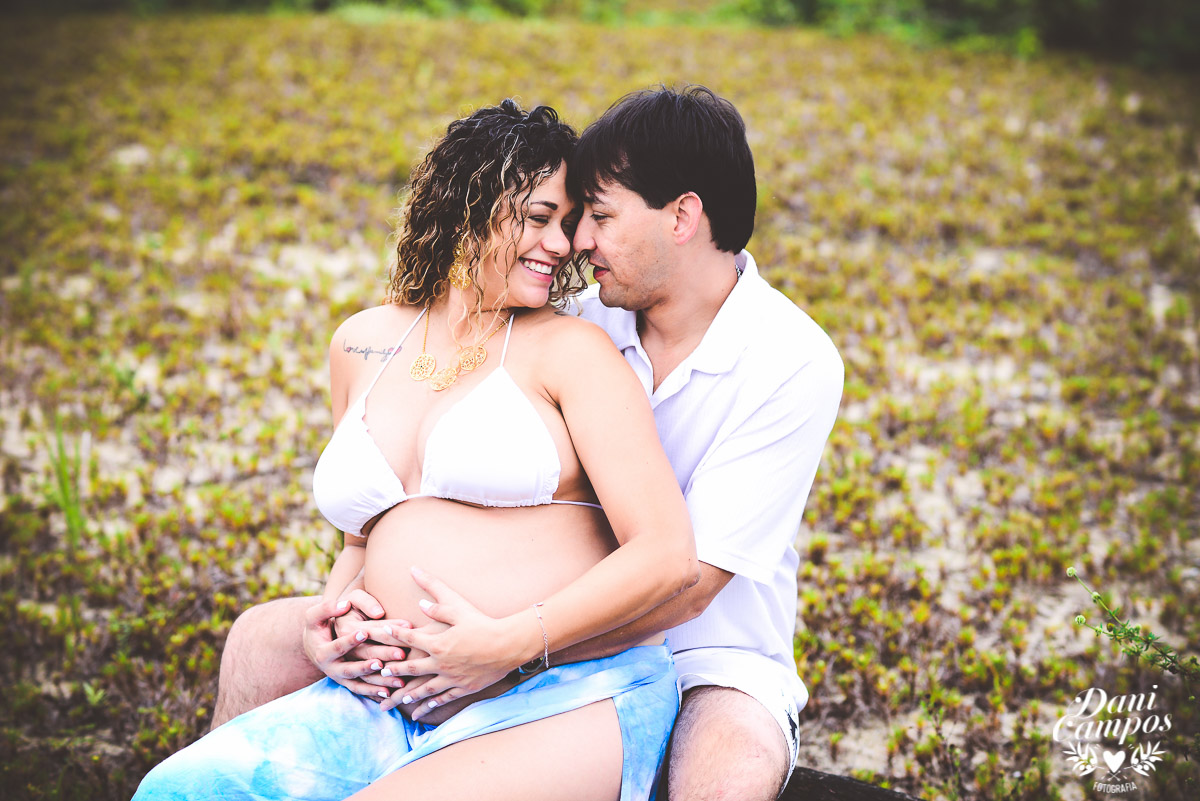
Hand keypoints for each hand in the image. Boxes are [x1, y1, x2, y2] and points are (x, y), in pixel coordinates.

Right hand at [301, 597, 408, 700]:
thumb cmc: (320, 624)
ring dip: (381, 682)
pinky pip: (363, 690)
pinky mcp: (349, 683)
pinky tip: (393, 693)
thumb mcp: (317, 614)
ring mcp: (341, 678)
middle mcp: (331, 668)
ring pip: (361, 682)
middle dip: (375, 662)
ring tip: (399, 680)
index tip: (365, 632)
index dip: (350, 640)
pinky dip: (376, 693)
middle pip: (354, 667)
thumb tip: (345, 604)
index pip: (338, 646)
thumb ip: (328, 607)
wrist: (314, 644)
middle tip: (398, 655)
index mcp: (324, 651)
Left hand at [380, 567, 533, 719]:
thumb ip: (436, 597)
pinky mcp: (464, 687)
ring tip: (399, 697)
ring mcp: (452, 677)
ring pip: (425, 688)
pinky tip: (425, 709)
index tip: (382, 631)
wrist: (508, 645)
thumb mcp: (458, 606)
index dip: (394, 633)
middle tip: (379, 672)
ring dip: (409, 693)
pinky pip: (444, 698)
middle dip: (394, 669)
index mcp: (437, 642)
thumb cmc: (483, 623)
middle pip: (411, 667)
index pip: (409, 637)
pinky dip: (433, 704)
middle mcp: (440, 662)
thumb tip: (417, 577)